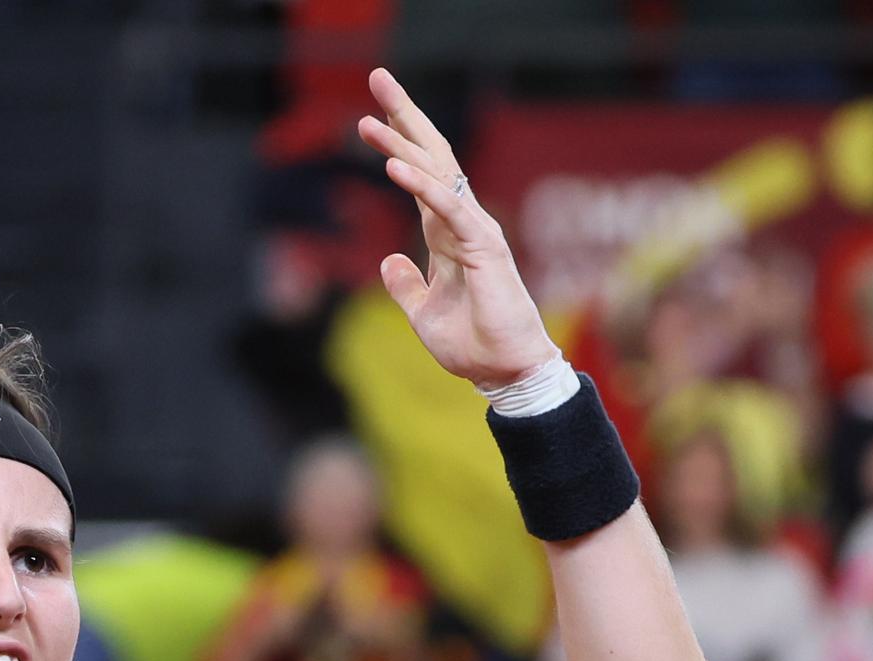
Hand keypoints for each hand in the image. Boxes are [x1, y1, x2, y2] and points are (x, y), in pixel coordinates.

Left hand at [357, 69, 559, 389]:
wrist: (504, 371)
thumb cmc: (472, 344)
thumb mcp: (423, 313)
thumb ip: (407, 285)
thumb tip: (387, 261)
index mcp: (447, 235)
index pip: (419, 177)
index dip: (397, 144)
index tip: (369, 115)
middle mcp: (463, 223)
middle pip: (431, 157)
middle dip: (404, 117)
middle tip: (378, 78)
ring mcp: (475, 231)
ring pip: (436, 175)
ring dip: (401, 146)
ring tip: (367, 120)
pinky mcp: (484, 248)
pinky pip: (447, 210)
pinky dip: (421, 188)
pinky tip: (394, 169)